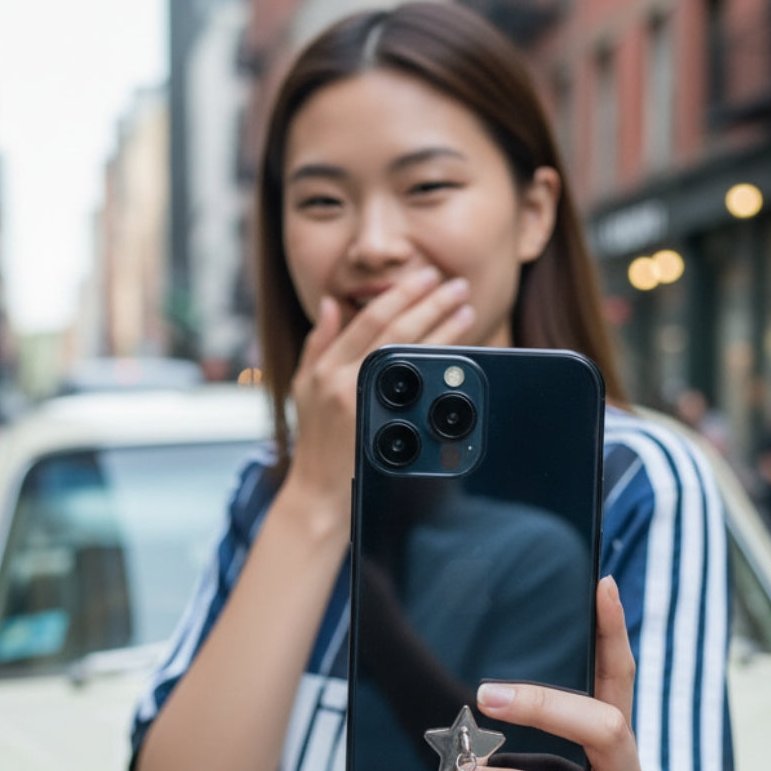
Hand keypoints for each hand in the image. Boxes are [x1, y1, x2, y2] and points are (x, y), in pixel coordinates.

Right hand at [285, 269, 474, 510]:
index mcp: (327, 367)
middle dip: (431, 303)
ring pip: (412, 356)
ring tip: (467, 312)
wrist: (318, 493)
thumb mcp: (304, 386)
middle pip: (396, 331)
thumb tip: (331, 303)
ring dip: (444, 330)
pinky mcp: (385, 429)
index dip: (401, 294)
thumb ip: (318, 343)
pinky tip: (459, 356)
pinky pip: (419, 391)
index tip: (426, 276)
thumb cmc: (314, 440)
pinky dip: (440, 369)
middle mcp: (344, 381)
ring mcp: (367, 405)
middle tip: (458, 285)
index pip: (370, 318)